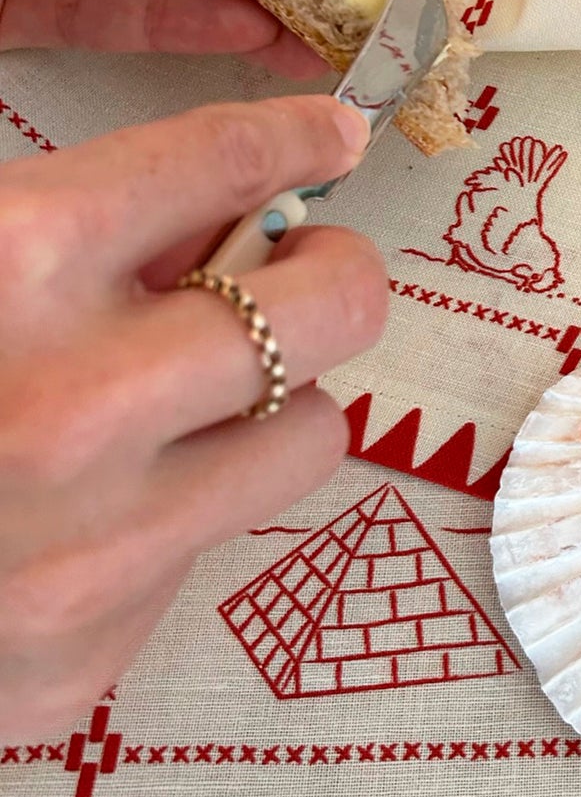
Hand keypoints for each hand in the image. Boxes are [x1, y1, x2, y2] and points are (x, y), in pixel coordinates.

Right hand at [0, 94, 385, 741]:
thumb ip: (76, 227)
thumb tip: (230, 209)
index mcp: (9, 264)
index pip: (222, 162)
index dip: (296, 138)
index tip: (329, 138)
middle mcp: (70, 407)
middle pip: (332, 309)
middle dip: (331, 277)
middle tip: (303, 274)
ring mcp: (87, 548)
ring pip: (307, 435)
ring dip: (267, 404)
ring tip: (186, 403)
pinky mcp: (82, 657)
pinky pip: (200, 549)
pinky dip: (165, 514)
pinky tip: (81, 512)